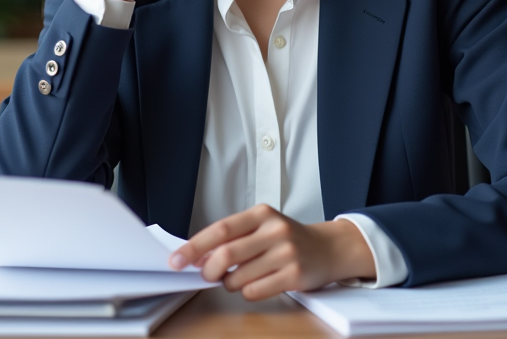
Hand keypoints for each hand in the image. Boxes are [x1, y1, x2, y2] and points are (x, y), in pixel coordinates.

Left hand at [168, 205, 376, 299]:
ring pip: (238, 278)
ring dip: (229, 284)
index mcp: (262, 214)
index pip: (220, 230)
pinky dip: (246, 292)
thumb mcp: (262, 227)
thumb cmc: (288, 238)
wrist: (328, 248)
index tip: (177, 260)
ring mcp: (287, 253)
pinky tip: (256, 284)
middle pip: (226, 255)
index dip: (195, 247)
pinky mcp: (295, 275)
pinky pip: (254, 291)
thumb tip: (197, 257)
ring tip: (238, 278)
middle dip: (209, 270)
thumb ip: (233, 238)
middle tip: (208, 275)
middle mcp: (275, 230)